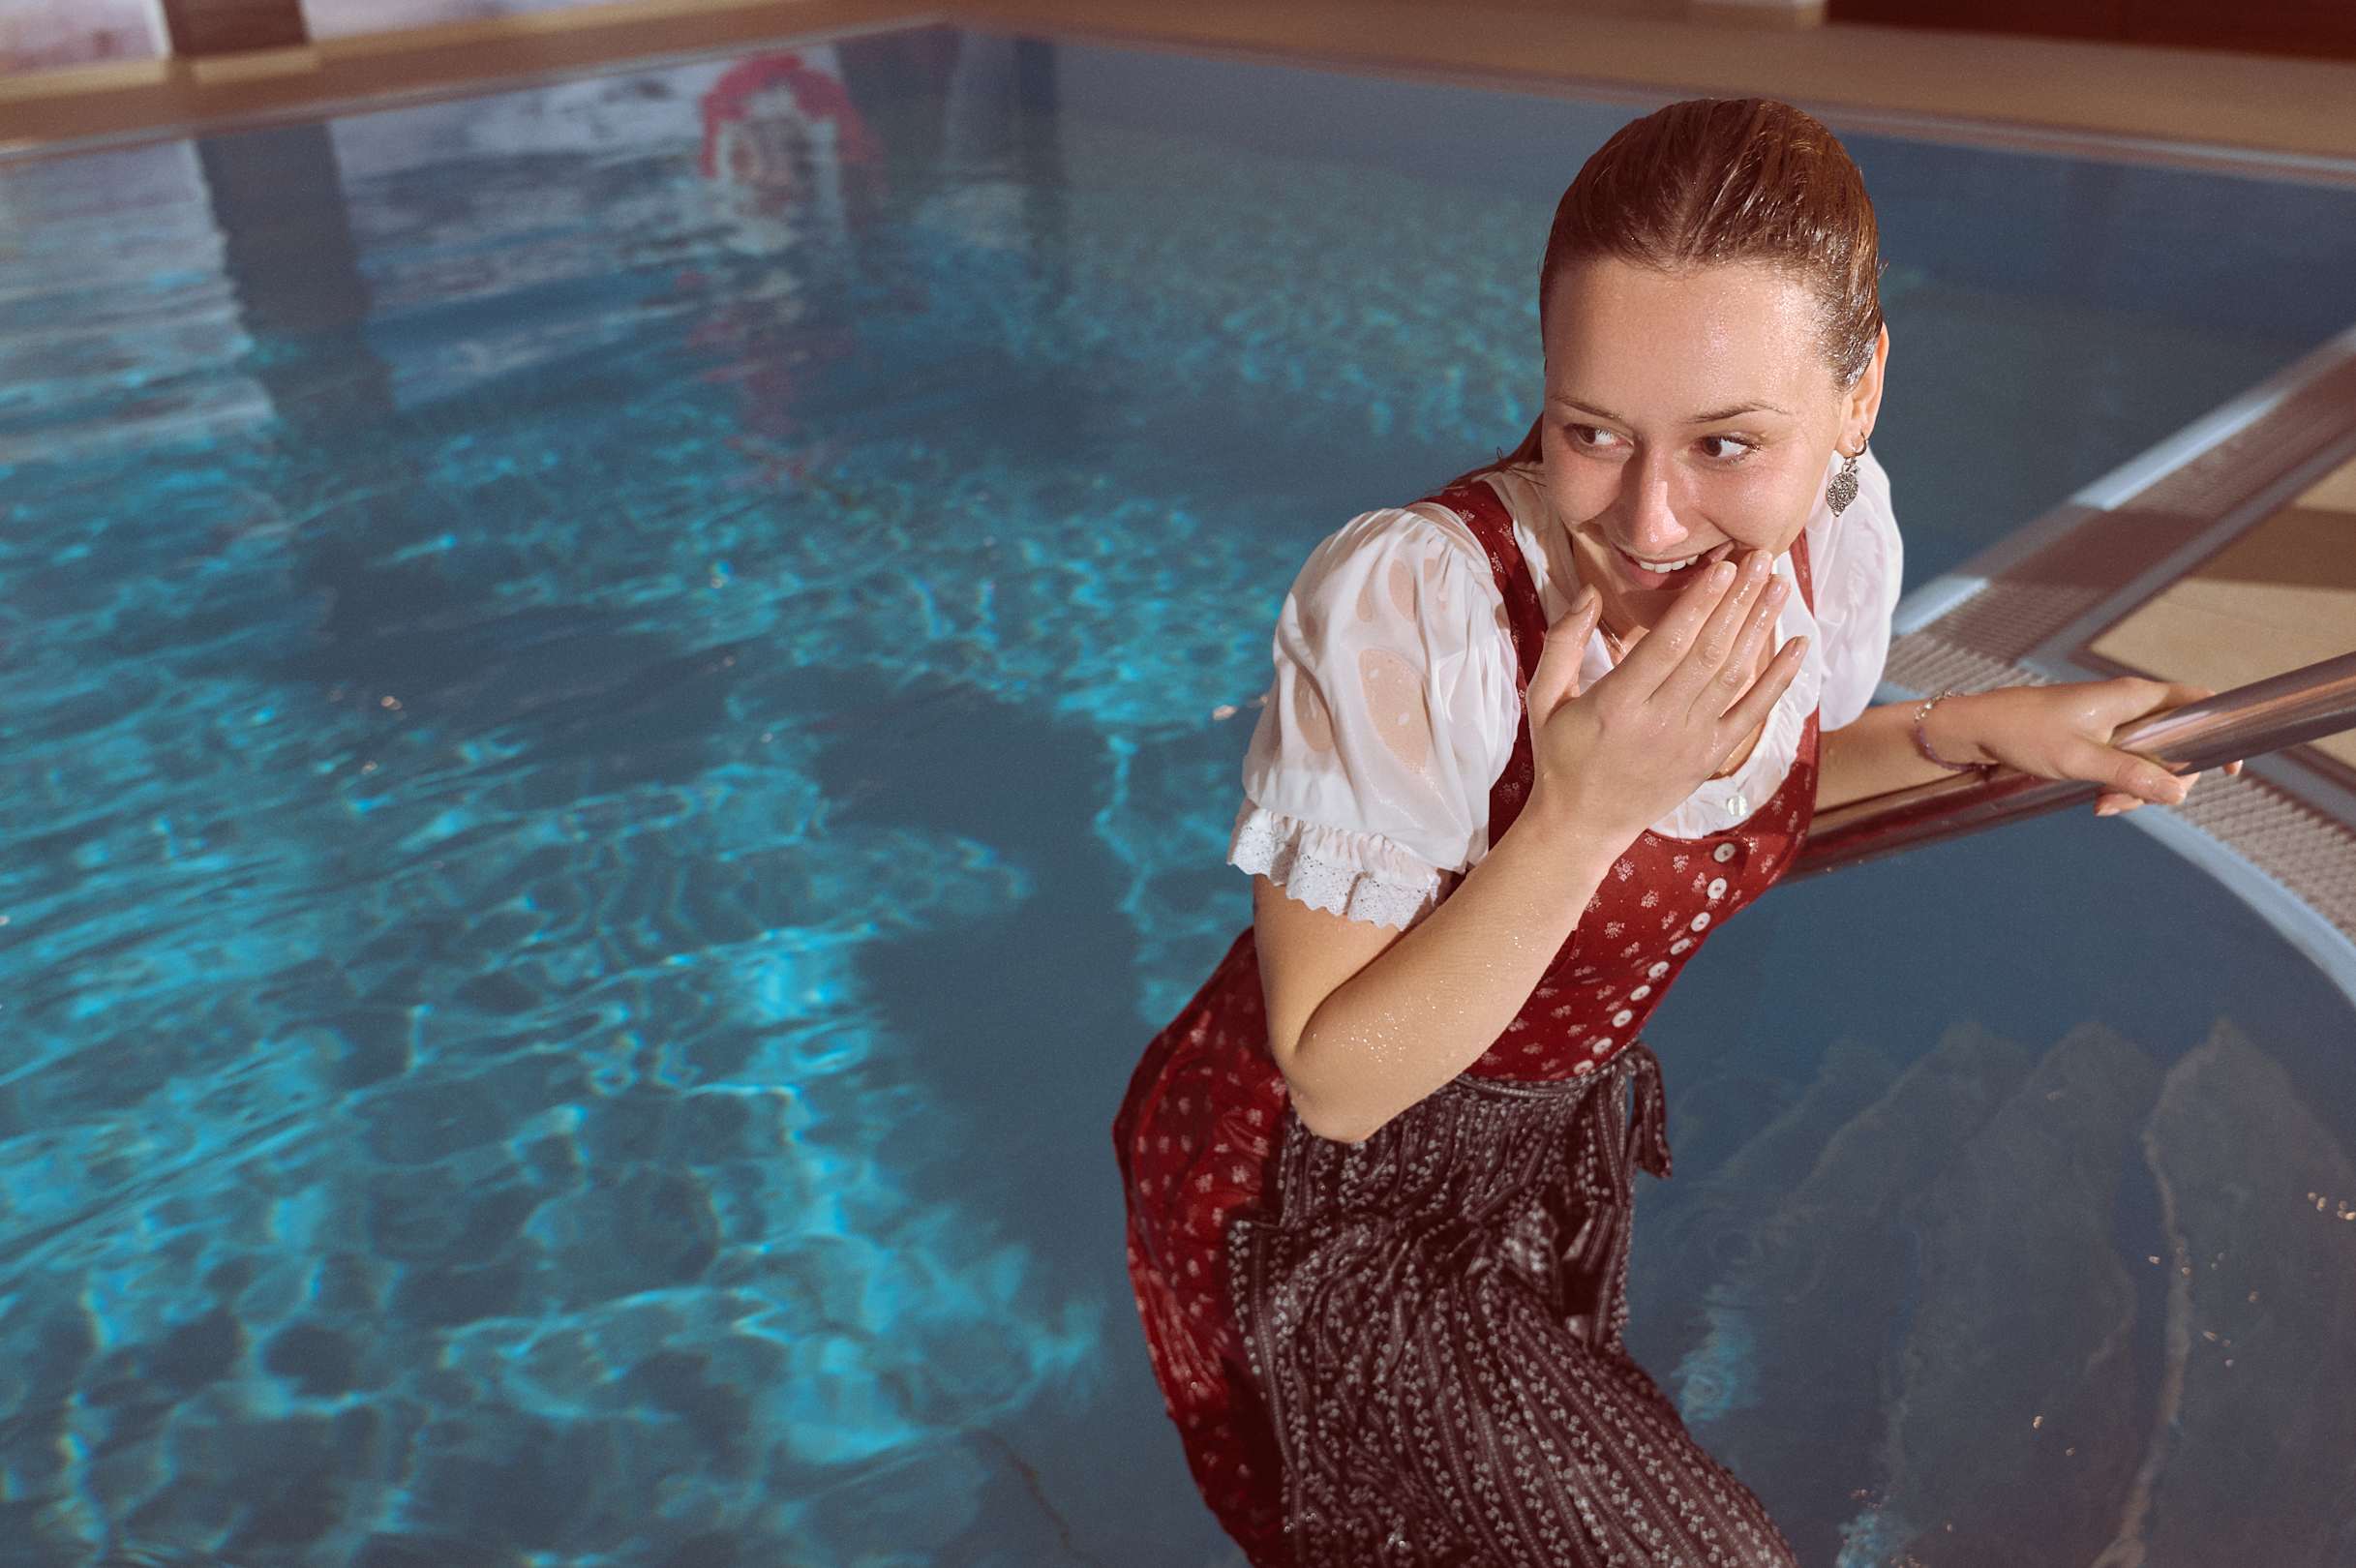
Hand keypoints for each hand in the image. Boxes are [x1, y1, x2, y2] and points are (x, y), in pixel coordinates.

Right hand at [1524, 548, 1806, 843]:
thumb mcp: (1543, 698)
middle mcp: (1660, 721)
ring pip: (1734, 675)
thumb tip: (1588, 591)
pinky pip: (1752, 713)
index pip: (1667, 644)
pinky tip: (1800, 647)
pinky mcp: (1710, 756)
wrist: (1583, 824)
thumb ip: (1563, 643)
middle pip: (1709, 652)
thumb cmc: (1560, 755)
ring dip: (1760, 628)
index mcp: (1617, 703)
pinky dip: (1779, 680)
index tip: (1723, 567)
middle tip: (1762, 559)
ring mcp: (1691, 741)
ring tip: (1780, 586)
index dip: (1699, 604)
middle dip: (1738, 601)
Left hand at [1942, 678, 2244, 817]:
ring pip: (2151, 760)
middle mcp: (2130, 705)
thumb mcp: (2081, 760)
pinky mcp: (2098, 737)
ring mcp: (2115, 721)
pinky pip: (2127, 763)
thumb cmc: (2025, 733)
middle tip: (2129, 803)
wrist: (1979, 729)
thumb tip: (2179, 794)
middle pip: (2178, 743)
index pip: (2199, 704)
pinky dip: (2119, 785)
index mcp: (2134, 697)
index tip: (2229, 769)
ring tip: (2101, 805)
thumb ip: (2131, 776)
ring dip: (2137, 789)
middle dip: (2165, 780)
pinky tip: (2096, 800)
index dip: (2221, 731)